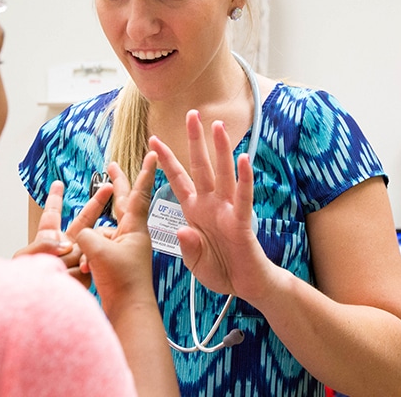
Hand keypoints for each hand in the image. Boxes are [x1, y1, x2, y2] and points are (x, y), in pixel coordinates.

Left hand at [13, 179, 112, 286]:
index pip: (52, 214)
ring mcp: (78, 260)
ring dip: (69, 260)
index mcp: (49, 238)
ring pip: (82, 249)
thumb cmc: (23, 283)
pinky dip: (73, 274)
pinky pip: (85, 267)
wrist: (35, 307)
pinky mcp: (87, 275)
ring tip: (59, 272)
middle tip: (108, 187)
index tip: (59, 184)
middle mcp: (67, 246)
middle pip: (84, 221)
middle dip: (96, 203)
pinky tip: (66, 280)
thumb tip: (68, 244)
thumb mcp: (25, 258)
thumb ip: (44, 244)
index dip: (55, 198)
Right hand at [75, 153, 158, 314]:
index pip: (140, 193)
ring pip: (101, 231)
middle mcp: (132, 234)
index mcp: (135, 228)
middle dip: (116, 183)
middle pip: (122, 202)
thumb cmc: (123, 283)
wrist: (129, 312)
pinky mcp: (114, 261)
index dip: (146, 172)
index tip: (154, 153)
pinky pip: (95, 248)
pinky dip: (87, 256)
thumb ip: (85, 236)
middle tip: (111, 165)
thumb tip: (78, 233)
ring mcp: (123, 247)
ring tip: (88, 262)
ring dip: (89, 241)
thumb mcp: (99, 253)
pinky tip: (86, 271)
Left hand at [148, 110, 265, 299]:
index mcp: (194, 211)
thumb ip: (187, 246)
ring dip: (221, 150)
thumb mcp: (195, 262)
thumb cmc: (221, 271)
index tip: (153, 140)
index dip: (166, 160)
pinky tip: (243, 159)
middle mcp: (210, 205)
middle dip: (195, 141)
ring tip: (218, 126)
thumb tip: (182, 229)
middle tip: (191, 114)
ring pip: (223, 174)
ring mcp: (226, 211)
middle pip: (201, 167)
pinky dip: (243, 179)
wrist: (247, 287)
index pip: (178, 179)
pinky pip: (242, 198)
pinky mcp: (241, 223)